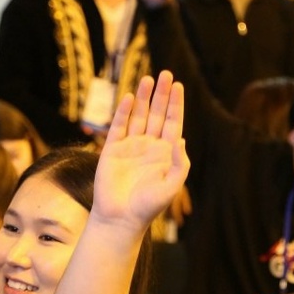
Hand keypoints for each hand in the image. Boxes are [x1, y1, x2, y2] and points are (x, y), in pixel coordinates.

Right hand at [92, 71, 187, 232]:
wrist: (120, 218)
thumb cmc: (148, 206)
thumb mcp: (172, 186)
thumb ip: (180, 164)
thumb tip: (180, 140)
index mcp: (165, 153)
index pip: (172, 123)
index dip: (175, 104)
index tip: (178, 85)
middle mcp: (149, 146)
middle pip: (156, 114)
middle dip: (161, 94)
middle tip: (165, 74)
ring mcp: (130, 146)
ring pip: (138, 116)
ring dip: (143, 98)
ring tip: (148, 79)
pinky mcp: (112, 150)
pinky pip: (119, 126)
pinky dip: (124, 112)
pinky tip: (130, 98)